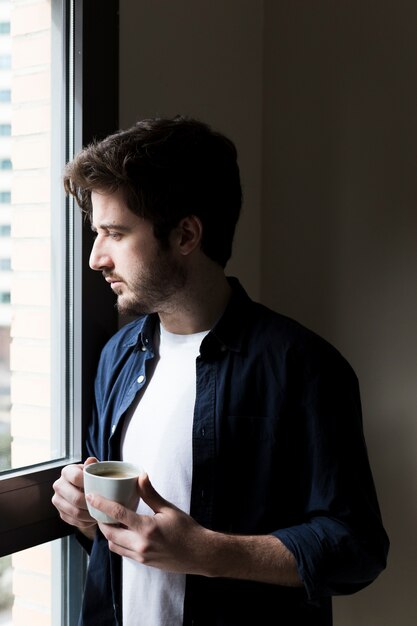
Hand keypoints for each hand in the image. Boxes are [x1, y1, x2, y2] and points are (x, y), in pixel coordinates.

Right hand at [52, 456, 98, 537]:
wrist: (85, 490)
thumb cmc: (91, 478)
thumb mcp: (93, 470)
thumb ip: (92, 466)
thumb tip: (91, 460)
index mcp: (66, 472)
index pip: (75, 477)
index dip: (88, 483)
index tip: (98, 487)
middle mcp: (58, 485)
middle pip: (75, 498)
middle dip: (91, 503)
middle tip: (102, 505)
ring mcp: (58, 500)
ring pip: (75, 512)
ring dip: (90, 515)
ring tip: (100, 513)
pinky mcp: (61, 513)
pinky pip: (75, 521)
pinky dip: (86, 522)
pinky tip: (93, 518)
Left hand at [87, 473, 211, 574]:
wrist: (199, 553)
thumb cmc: (186, 529)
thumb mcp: (169, 509)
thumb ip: (151, 494)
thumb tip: (140, 476)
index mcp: (147, 528)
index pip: (117, 514)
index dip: (101, 504)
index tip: (91, 496)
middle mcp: (140, 544)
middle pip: (109, 532)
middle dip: (101, 520)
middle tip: (98, 507)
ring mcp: (141, 555)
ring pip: (113, 544)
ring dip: (108, 532)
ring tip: (109, 519)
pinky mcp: (143, 562)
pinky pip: (122, 552)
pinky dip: (117, 541)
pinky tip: (122, 531)